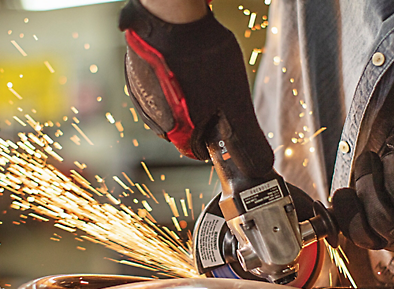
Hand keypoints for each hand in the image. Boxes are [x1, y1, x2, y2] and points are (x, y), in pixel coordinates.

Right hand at [119, 0, 272, 175]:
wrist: (172, 17)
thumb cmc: (202, 58)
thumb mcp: (234, 101)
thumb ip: (245, 137)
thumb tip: (261, 166)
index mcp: (176, 131)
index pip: (194, 152)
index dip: (213, 141)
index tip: (222, 128)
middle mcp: (153, 118)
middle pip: (181, 128)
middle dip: (199, 117)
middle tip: (215, 95)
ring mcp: (140, 94)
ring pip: (167, 106)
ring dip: (183, 97)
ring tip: (199, 75)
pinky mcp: (133, 72)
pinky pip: (154, 85)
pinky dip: (168, 79)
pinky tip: (182, 63)